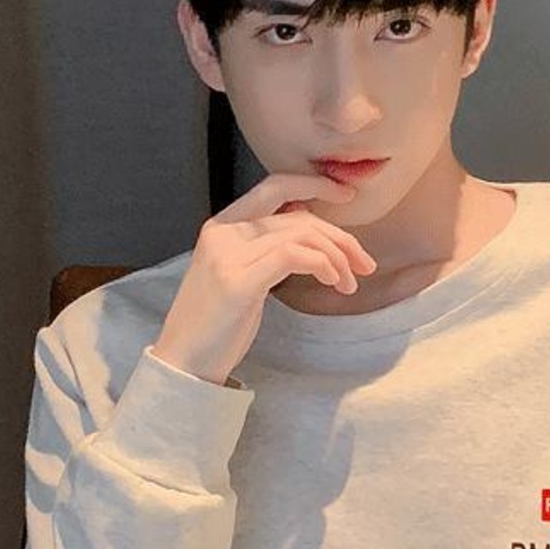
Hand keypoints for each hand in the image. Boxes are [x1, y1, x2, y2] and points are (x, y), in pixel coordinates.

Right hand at [150, 172, 377, 387]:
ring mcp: (228, 256)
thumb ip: (264, 250)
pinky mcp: (239, 282)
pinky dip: (323, 265)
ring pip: (301, 234)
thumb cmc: (216, 327)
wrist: (184, 364)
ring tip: (350, 283)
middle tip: (365, 263)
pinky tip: (334, 282)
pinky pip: (294, 256)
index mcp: (221, 226)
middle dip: (339, 236)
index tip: (346, 194)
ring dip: (337, 257)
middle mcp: (223, 233)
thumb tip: (310, 233)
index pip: (274, 187)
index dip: (314, 184)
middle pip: (297, 216)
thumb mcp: (240, 276)